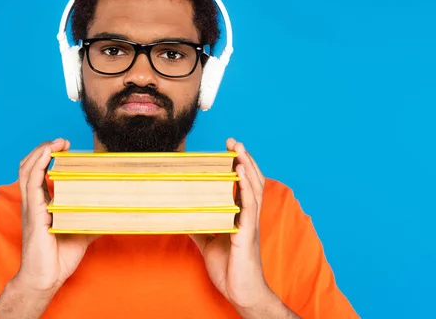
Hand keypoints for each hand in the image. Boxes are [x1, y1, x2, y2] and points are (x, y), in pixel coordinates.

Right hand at [12, 138, 98, 296]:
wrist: (45, 278)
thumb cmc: (59, 258)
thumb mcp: (82, 232)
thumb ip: (93, 220)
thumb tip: (112, 213)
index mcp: (42, 205)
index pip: (39, 173)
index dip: (47, 157)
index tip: (65, 147)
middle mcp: (33, 202)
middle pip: (29, 166)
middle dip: (43, 149)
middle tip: (62, 141)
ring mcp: (31, 206)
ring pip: (27, 169)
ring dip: (41, 151)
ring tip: (56, 142)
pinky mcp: (33, 212)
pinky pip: (31, 182)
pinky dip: (38, 164)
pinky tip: (47, 154)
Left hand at [190, 138, 273, 309]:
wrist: (242, 292)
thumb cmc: (230, 269)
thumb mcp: (209, 244)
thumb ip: (199, 228)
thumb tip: (182, 217)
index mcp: (241, 217)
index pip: (244, 185)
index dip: (240, 166)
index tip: (230, 149)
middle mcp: (249, 216)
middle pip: (251, 181)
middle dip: (244, 159)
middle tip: (234, 142)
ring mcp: (250, 223)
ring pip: (253, 188)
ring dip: (247, 166)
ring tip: (239, 149)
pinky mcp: (247, 234)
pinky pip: (249, 206)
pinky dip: (246, 187)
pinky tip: (241, 173)